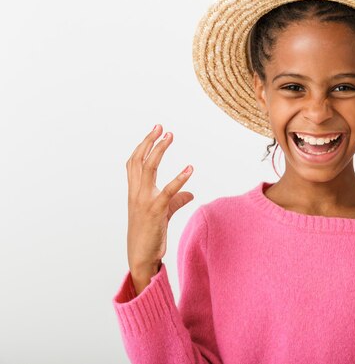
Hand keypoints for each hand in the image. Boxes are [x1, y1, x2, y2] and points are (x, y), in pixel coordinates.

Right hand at [126, 124, 193, 293]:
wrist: (141, 257)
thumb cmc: (150, 235)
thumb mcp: (164, 213)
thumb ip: (176, 200)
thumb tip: (190, 193)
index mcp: (135, 192)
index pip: (134, 163)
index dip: (143, 146)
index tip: (155, 131)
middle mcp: (136, 193)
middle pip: (139, 161)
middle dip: (149, 142)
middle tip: (162, 127)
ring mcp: (144, 201)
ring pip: (149, 169)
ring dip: (159, 151)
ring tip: (170, 137)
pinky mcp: (156, 212)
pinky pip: (168, 191)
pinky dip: (179, 178)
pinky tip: (190, 169)